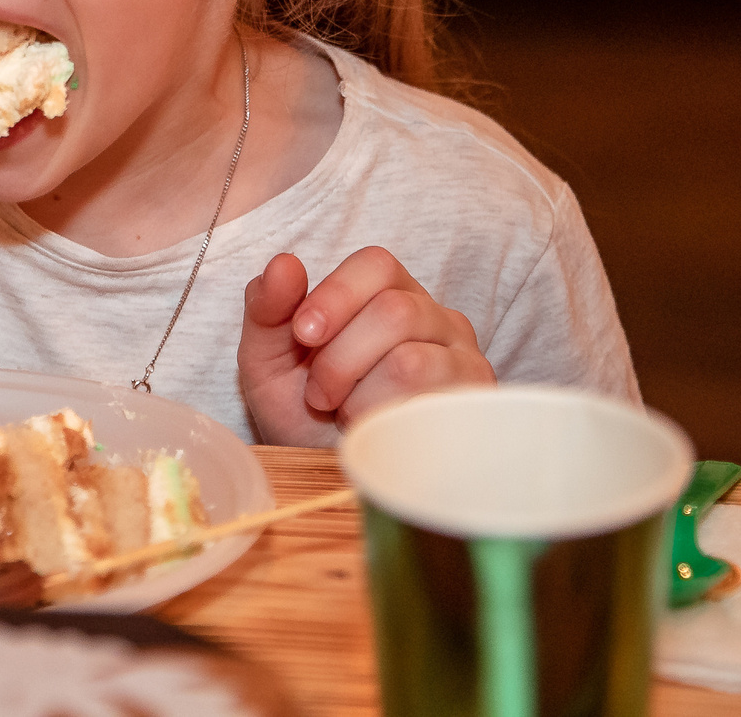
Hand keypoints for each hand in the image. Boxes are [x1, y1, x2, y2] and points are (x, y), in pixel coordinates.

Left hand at [236, 247, 492, 442]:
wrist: (333, 478)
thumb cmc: (303, 414)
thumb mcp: (269, 360)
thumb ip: (267, 308)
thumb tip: (284, 263)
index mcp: (386, 292)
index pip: (376, 265)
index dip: (336, 295)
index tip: (302, 334)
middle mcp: (435, 318)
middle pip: (395, 311)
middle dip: (340, 359)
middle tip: (319, 395)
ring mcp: (462, 361)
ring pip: (411, 360)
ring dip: (360, 396)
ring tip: (347, 415)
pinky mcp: (474, 406)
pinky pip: (430, 404)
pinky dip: (386, 420)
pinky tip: (378, 430)